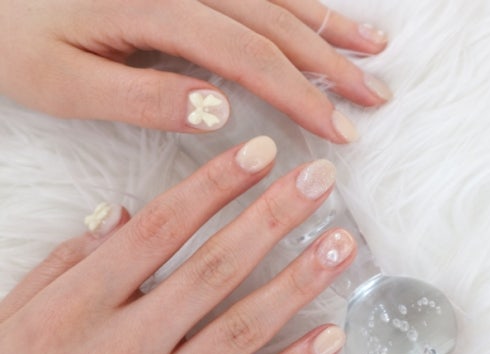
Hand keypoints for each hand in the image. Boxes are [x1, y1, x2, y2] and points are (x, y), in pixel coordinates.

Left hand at [0, 0, 392, 141]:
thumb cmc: (13, 33)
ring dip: (328, 21)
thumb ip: (144, 96)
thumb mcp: (62, 80)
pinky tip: (321, 9)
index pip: (249, 56)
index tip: (340, 129)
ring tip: (375, 46)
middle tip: (378, 96)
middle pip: (277, 20)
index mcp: (157, 6)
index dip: (301, 95)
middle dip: (333, 62)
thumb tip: (222, 110)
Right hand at [0, 136, 355, 353]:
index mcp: (80, 307)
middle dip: (273, 218)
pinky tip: (331, 335)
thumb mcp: (12, 319)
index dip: (216, 184)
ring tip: (340, 244)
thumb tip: (126, 214)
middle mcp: (123, 347)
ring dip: (298, 283)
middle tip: (319, 179)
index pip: (163, 229)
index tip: (260, 150)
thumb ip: (67, 263)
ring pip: (241, 330)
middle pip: (215, 268)